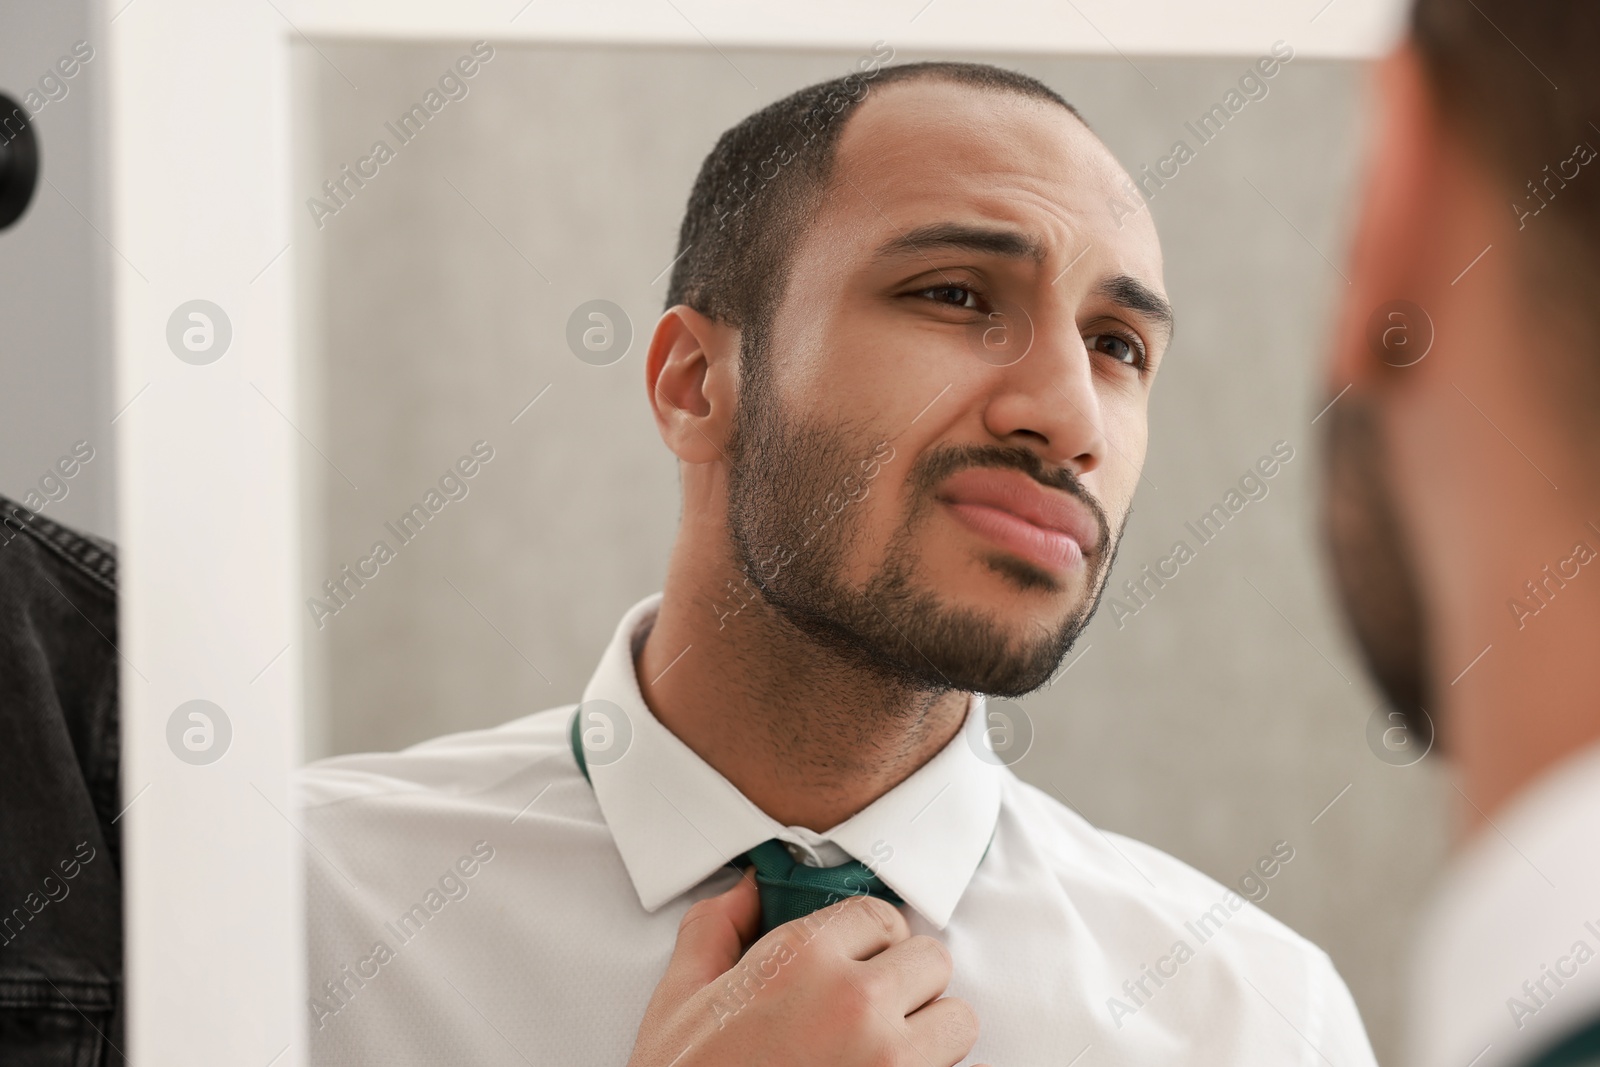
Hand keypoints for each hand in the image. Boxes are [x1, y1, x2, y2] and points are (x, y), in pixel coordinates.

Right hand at [626, 866, 983, 1066]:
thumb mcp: (678, 1002)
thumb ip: (712, 931)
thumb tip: (744, 892)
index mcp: (800, 962)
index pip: (880, 915)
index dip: (867, 938)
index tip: (855, 961)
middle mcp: (855, 1004)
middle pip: (931, 960)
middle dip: (905, 981)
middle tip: (872, 1008)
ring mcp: (890, 1063)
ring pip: (958, 1019)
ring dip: (930, 1032)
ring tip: (887, 1052)